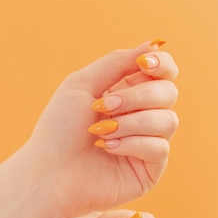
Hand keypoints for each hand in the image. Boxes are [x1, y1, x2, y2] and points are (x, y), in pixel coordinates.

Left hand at [19, 41, 178, 217]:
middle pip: (168, 93)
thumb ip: (118, 62)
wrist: (49, 172)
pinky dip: (132, 144)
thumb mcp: (83, 84)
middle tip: (102, 107)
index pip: (163, 72)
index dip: (162, 64)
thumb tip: (154, 44)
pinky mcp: (150, 170)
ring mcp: (147, 144)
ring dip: (131, 123)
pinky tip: (107, 149)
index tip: (144, 64)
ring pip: (168, 121)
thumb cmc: (60, 129)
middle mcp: (141, 116)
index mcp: (127, 93)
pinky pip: (160, 148)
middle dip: (136, 97)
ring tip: (100, 133)